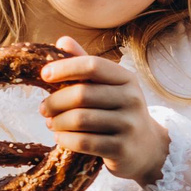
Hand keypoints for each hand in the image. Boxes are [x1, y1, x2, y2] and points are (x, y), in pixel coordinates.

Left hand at [42, 36, 168, 185]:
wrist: (147, 148)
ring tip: (51, 123)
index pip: (92, 65)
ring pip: (80, 119)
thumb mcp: (109, 86)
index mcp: (127, 79)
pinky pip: (84, 142)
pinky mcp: (121, 149)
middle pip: (82, 94)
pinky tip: (61, 137)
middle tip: (44, 108)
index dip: (65, 67)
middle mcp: (131, 99)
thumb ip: (86, 66)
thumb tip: (62, 41)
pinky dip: (65, 139)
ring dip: (58, 122)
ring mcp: (128, 125)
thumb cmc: (119, 112)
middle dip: (55, 101)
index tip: (45, 75)